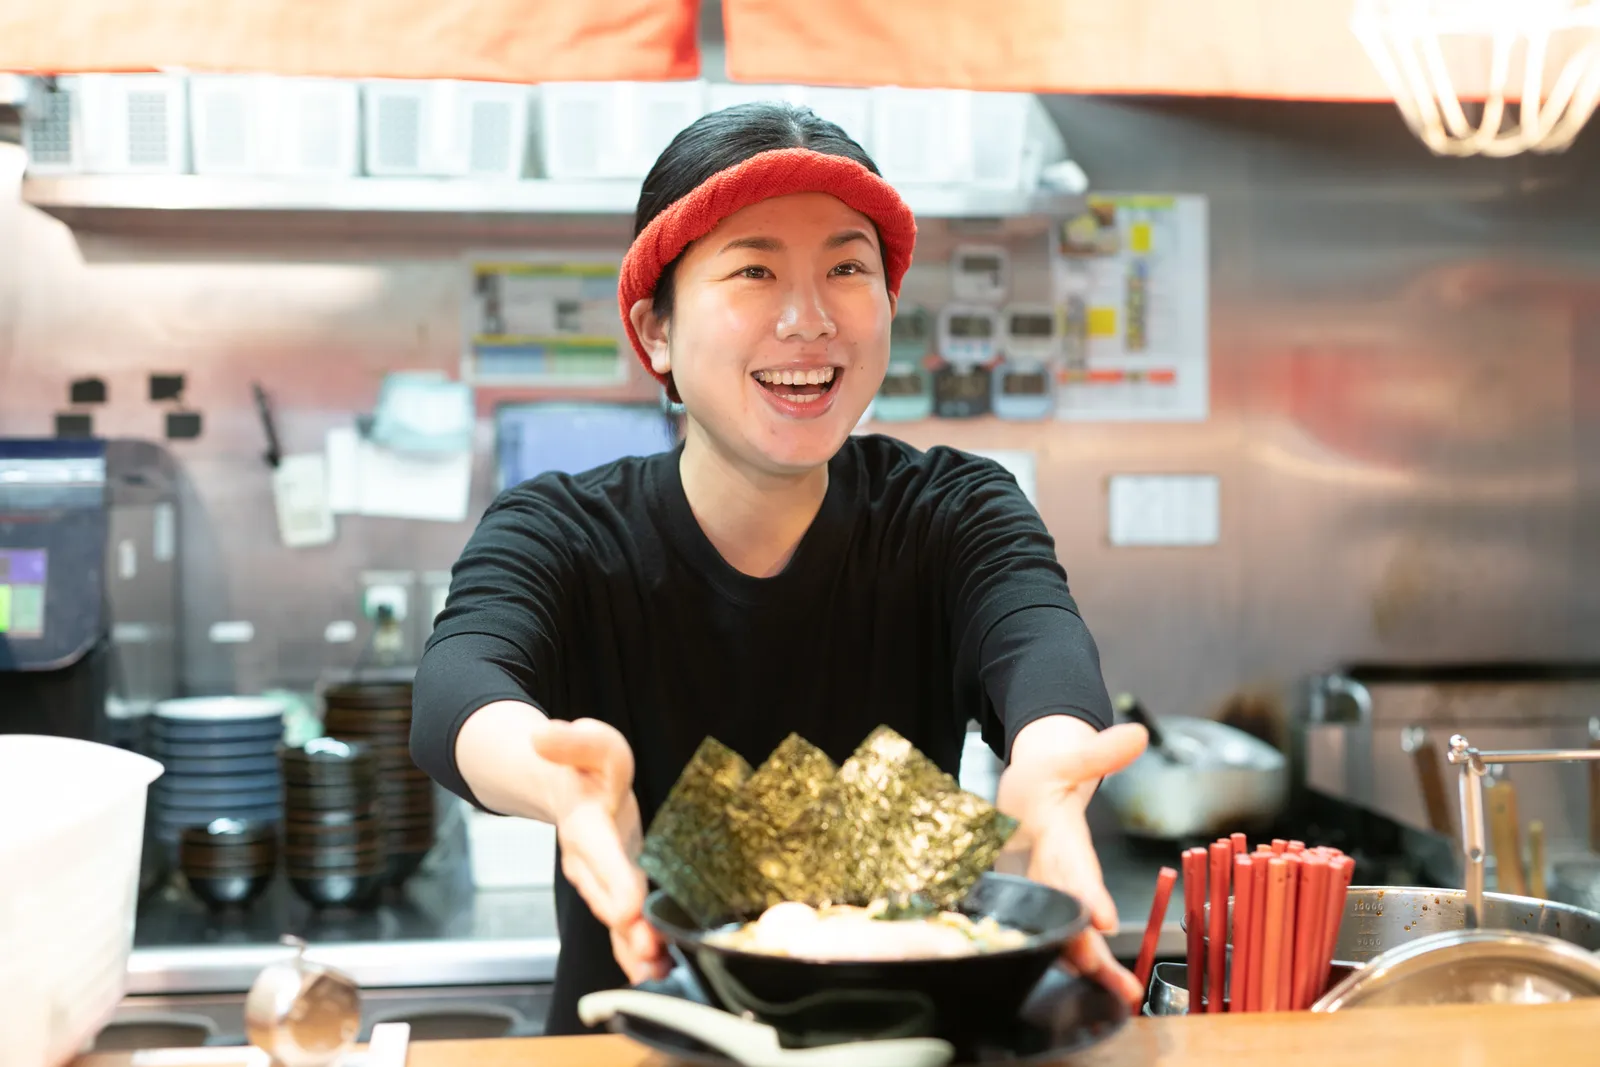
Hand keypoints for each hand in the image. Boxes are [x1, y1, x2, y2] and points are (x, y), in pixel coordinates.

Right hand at [533, 718, 667, 983]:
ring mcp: (600, 878)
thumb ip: (575, 740)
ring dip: (631, 944)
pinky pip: (623, 924)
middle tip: (648, 950)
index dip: (612, 878)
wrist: (564, 789)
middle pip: (606, 894)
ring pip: (614, 916)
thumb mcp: (589, 743)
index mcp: (584, 819)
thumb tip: (542, 735)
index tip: (628, 907)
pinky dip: (634, 950)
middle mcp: (588, 857)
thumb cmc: (585, 768)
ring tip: (655, 970)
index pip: (596, 848)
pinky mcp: (614, 889)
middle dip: (625, 924)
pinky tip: (653, 971)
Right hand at [996, 718, 1149, 1007]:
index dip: (1082, 893)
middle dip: (1080, 945)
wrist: (1017, 787)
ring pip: (1058, 929)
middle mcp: (1038, 864)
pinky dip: (1077, 959)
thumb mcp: (1069, 756)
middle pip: (1060, 909)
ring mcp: (1035, 885)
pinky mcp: (1038, 900)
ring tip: (1119, 991)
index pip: (1066, 864)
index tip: (1102, 919)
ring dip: (1085, 962)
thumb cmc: (1044, 774)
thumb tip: (1137, 733)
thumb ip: (1102, 751)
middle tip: (1106, 974)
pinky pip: (1056, 932)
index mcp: (1047, 830)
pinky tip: (1104, 982)